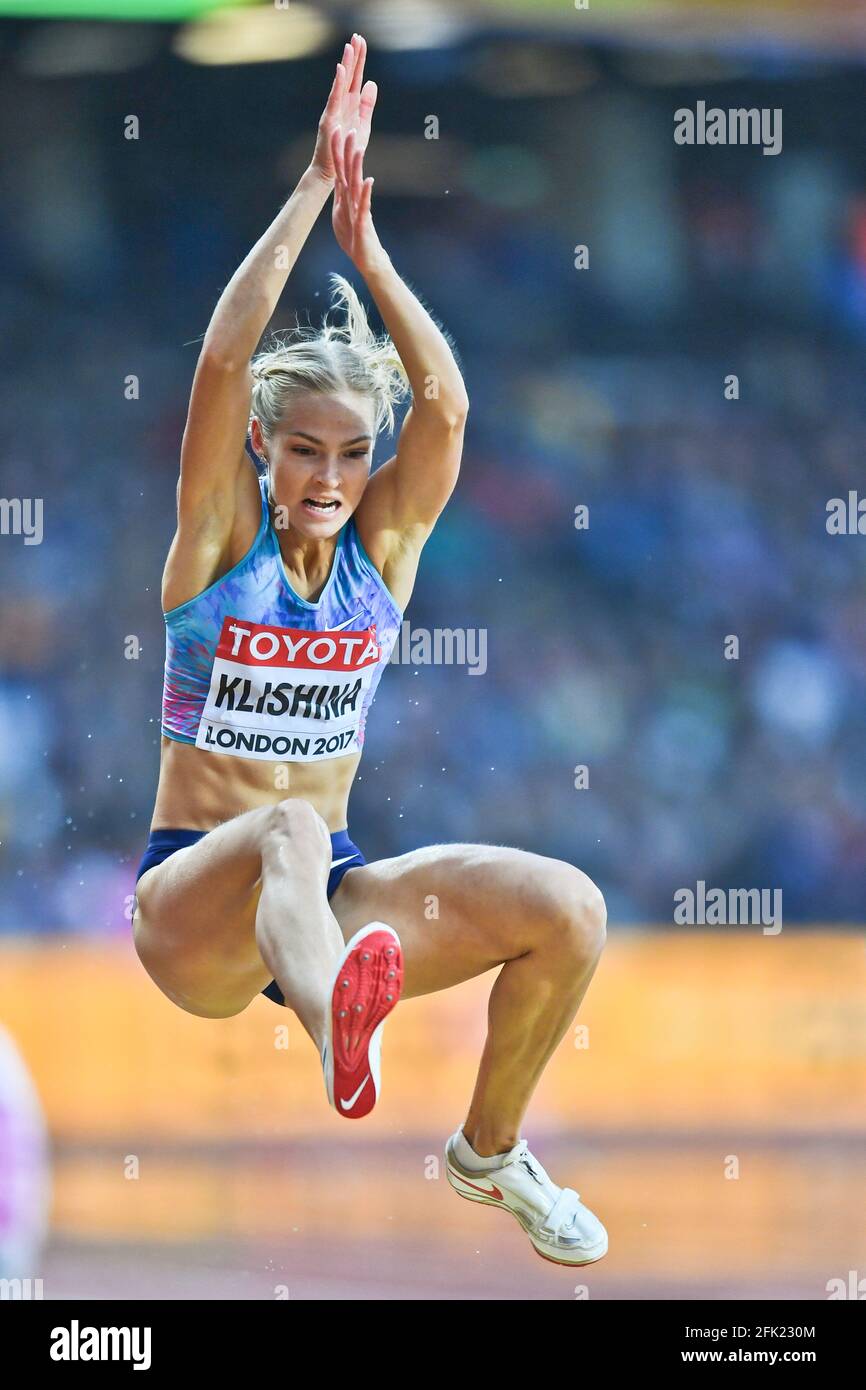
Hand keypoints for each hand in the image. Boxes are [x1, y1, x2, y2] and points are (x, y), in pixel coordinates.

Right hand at [310, 33, 376, 184]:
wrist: (331, 171)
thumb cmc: (346, 149)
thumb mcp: (363, 124)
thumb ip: (367, 104)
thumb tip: (372, 83)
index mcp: (350, 104)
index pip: (356, 77)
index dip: (360, 60)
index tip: (362, 41)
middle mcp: (341, 104)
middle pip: (349, 76)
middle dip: (353, 56)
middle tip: (357, 36)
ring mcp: (333, 110)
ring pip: (341, 83)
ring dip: (346, 65)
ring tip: (350, 47)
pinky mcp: (329, 120)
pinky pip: (334, 99)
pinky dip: (338, 84)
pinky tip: (341, 69)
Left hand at [331, 127, 386, 273]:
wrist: (368, 261)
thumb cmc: (355, 241)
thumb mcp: (341, 217)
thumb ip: (340, 199)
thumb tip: (338, 183)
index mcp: (346, 198)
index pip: (340, 170)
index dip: (336, 152)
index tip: (335, 132)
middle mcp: (353, 200)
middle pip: (349, 172)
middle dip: (348, 151)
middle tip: (350, 129)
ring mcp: (359, 210)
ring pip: (357, 184)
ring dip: (357, 167)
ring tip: (359, 148)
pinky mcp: (363, 223)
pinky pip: (365, 206)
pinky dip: (366, 193)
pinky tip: (369, 181)